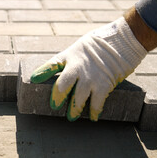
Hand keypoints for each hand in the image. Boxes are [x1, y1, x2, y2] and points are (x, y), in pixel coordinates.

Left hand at [31, 17, 146, 120]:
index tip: (34, 79)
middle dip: (57, 98)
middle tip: (54, 106)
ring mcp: (90, 77)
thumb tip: (64, 72)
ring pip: (78, 98)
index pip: (52, 64)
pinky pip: (96, 102)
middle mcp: (77, 67)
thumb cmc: (100, 43)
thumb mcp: (79, 47)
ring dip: (74, 109)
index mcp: (69, 56)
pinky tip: (92, 117)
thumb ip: (70, 60)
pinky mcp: (103, 84)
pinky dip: (94, 111)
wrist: (122, 40)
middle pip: (62, 86)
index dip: (42, 72)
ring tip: (71, 117)